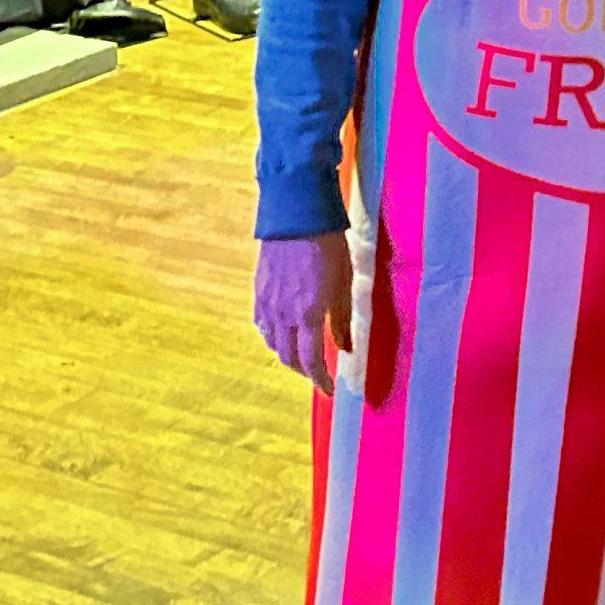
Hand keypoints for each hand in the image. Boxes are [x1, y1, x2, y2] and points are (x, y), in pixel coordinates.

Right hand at [255, 232, 353, 394]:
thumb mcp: (345, 282)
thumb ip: (343, 319)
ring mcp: (267, 302)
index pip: (311, 361)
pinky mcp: (259, 290)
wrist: (297, 214)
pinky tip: (283, 335)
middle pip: (289, 357)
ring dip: (287, 356)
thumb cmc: (328, 245)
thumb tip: (346, 348)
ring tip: (303, 357)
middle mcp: (283, 313)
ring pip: (273, 343)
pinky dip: (273, 337)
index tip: (330, 390)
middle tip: (319, 376)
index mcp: (308, 314)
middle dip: (305, 372)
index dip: (320, 380)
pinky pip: (262, 325)